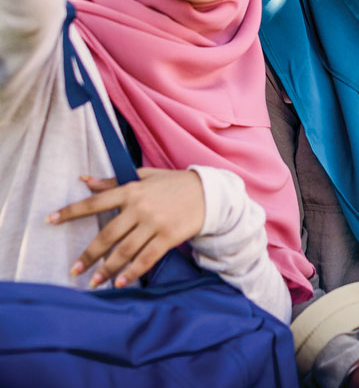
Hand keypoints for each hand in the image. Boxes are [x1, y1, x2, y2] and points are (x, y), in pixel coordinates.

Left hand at [47, 167, 204, 288]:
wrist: (208, 192)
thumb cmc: (174, 184)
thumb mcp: (145, 176)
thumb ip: (114, 181)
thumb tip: (85, 180)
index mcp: (132, 190)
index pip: (96, 201)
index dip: (71, 211)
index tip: (50, 220)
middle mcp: (141, 207)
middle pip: (107, 235)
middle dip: (89, 255)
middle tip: (74, 270)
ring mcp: (155, 223)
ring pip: (124, 251)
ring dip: (106, 269)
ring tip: (93, 282)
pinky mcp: (168, 237)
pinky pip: (146, 259)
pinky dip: (132, 272)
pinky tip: (120, 282)